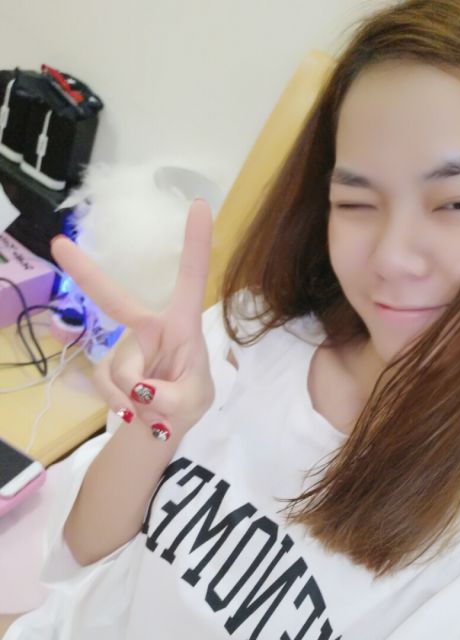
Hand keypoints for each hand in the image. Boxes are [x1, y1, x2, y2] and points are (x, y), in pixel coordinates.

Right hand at [51, 199, 214, 440]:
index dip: (196, 243)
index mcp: (182, 323)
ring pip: (120, 369)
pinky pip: (103, 383)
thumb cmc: (190, 398)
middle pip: (114, 300)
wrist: (164, 425)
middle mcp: (150, 327)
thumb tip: (140, 391)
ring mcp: (126, 346)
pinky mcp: (106, 366)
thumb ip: (172, 398)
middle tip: (58, 244)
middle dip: (86, 273)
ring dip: (134, 396)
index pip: (191, 278)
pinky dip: (118, 403)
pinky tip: (132, 410)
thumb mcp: (193, 401)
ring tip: (154, 409)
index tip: (200, 204)